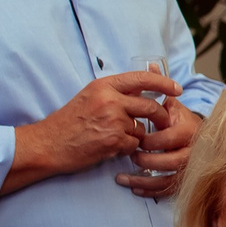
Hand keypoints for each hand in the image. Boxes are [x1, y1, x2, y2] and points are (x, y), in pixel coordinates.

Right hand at [10, 70, 180, 190]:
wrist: (48, 144)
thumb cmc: (68, 123)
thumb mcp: (89, 97)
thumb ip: (113, 93)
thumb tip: (141, 92)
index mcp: (104, 86)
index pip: (142, 79)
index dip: (163, 83)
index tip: (177, 89)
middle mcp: (110, 100)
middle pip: (150, 106)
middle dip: (160, 117)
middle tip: (162, 124)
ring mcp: (113, 120)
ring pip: (142, 129)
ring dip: (135, 136)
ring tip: (114, 137)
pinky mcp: (113, 140)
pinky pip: (134, 144)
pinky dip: (127, 148)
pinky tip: (110, 147)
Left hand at [120, 100, 204, 199]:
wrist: (202, 138)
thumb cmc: (180, 121)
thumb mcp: (172, 106)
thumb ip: (158, 93)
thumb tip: (150, 68)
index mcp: (190, 131)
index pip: (168, 138)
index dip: (149, 141)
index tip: (136, 139)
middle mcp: (194, 151)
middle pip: (172, 162)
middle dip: (147, 161)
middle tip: (131, 156)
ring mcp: (191, 168)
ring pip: (169, 180)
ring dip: (143, 181)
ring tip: (123, 178)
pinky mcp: (185, 181)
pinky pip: (168, 190)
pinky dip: (150, 191)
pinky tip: (134, 188)